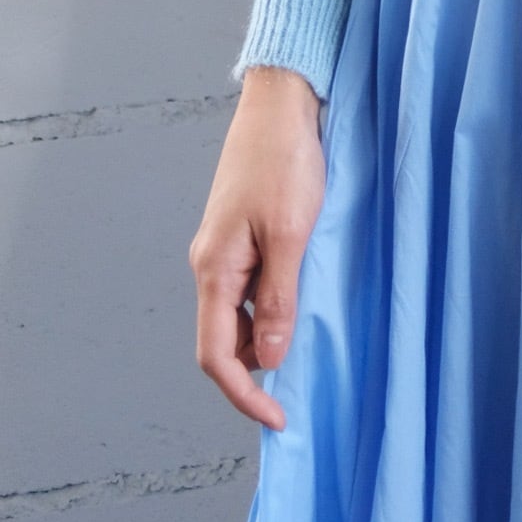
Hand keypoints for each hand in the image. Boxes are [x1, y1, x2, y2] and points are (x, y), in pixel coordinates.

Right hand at [188, 65, 326, 430]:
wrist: (281, 103)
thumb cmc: (284, 161)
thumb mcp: (291, 235)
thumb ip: (278, 298)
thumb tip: (268, 358)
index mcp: (214, 270)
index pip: (217, 355)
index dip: (244, 393)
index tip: (277, 417)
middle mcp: (211, 264)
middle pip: (225, 339)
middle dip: (258, 366)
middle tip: (303, 380)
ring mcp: (225, 248)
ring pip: (239, 313)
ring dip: (268, 332)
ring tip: (310, 334)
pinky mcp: (242, 233)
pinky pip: (252, 285)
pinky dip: (274, 302)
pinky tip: (304, 295)